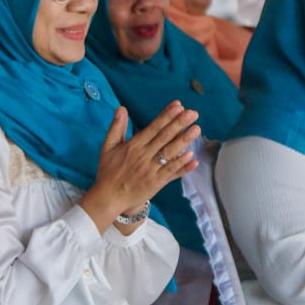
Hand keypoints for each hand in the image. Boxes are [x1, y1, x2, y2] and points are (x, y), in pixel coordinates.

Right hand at [80, 102, 199, 232]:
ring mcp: (151, 170)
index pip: (153, 128)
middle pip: (165, 137)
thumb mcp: (108, 146)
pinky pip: (171, 172)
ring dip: (184, 141)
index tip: (178, 106)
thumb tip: (121, 108)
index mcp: (133, 145)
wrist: (108, 197)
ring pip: (170, 153)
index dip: (166, 116)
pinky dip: (182, 165)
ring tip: (196, 129)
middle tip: (193, 113)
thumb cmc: (108, 171)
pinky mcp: (156, 183)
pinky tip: (192, 156)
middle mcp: (144, 156)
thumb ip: (116, 127)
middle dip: (179, 124)